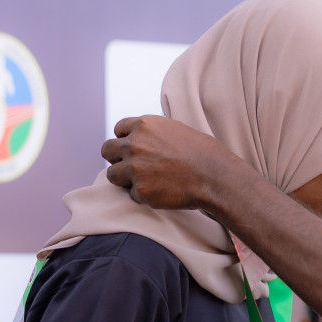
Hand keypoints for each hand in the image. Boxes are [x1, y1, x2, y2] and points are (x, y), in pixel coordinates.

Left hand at [102, 115, 250, 213]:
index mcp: (144, 125)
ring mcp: (135, 168)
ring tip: (146, 182)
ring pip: (112, 175)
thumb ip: (152, 133)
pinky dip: (143, 195)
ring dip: (124, 179)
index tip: (133, 149)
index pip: (118, 129)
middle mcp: (134, 144)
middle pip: (107, 150)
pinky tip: (161, 192)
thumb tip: (139, 139)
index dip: (125, 140)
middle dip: (116, 159)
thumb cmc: (202, 153)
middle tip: (131, 167)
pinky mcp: (140, 191)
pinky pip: (131, 194)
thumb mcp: (175, 130)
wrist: (214, 176)